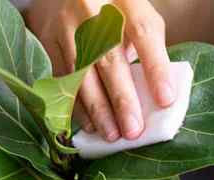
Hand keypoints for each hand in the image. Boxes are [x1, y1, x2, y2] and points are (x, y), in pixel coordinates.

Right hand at [25, 0, 172, 141]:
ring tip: (112, 134)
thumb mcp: (138, 15)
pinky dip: (77, 105)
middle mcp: (92, 7)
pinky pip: (62, 78)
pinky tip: (90, 124)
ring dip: (98, 109)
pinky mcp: (48, 39)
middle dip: (122, 99)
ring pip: (81, 72)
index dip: (155, 69)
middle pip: (109, 57)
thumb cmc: (117, 11)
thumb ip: (148, 48)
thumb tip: (157, 98)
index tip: (165, 100)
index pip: (144, 33)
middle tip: (133, 130)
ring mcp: (66, 23)